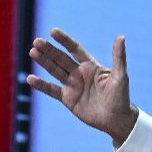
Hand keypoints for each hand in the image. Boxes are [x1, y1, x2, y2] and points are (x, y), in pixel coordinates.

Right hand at [27, 28, 138, 145]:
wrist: (116, 120)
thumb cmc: (121, 97)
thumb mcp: (120, 76)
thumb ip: (118, 57)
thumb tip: (121, 37)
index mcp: (91, 66)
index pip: (75, 49)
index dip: (64, 41)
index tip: (53, 31)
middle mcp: (79, 73)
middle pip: (61, 58)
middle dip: (49, 50)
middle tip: (37, 41)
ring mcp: (72, 86)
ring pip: (55, 71)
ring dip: (44, 62)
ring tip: (32, 52)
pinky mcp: (67, 99)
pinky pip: (52, 90)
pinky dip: (41, 85)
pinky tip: (30, 78)